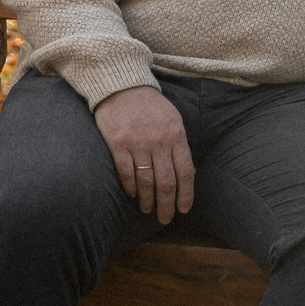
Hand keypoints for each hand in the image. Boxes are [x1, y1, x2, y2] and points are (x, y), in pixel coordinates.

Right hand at [95, 85, 192, 224]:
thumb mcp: (173, 120)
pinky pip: (126, 173)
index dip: (186, 194)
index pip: (185, 172)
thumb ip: (179, 145)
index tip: (184, 209)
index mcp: (176, 135)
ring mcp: (138, 143)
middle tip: (165, 218)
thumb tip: (185, 175)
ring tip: (147, 210)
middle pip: (166, 182)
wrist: (123, 86)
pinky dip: (130, 188)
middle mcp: (159, 141)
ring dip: (148, 200)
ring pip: (146, 181)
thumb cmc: (151, 106)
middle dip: (167, 205)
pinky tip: (133, 195)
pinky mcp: (118, 144)